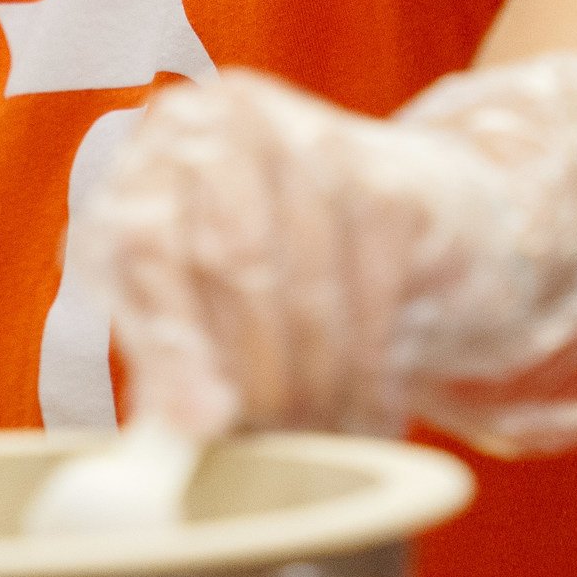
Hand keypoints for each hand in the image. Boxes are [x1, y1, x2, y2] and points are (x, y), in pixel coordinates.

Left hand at [81, 52, 576, 454]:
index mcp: (158, 150)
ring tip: (320, 450)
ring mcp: (312, 134)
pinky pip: (369, 298)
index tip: (199, 427)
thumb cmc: (293, 276)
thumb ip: (177, 365)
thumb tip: (170, 444)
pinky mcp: (390, 178)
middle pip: (227, 263)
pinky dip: (367, 377)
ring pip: (300, 289)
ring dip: (312, 392)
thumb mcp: (212, 314)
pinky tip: (370, 420)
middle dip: (251, 380)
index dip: (167, 339)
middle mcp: (225, 117)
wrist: (436, 219)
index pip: (141, 240)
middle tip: (269, 458)